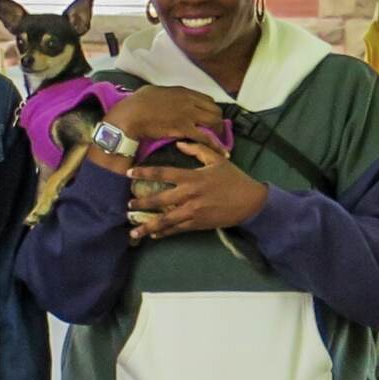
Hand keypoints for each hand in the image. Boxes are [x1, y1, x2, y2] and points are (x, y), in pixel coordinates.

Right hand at [105, 85, 222, 147]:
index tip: (207, 118)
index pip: (207, 100)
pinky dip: (213, 144)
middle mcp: (189, 101)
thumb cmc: (135, 103)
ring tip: (217, 141)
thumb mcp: (152, 91)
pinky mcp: (184, 128)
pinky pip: (205, 136)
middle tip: (215, 131)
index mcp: (182, 92)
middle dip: (217, 121)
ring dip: (217, 132)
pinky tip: (219, 151)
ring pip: (214, 121)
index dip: (210, 110)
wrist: (130, 115)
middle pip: (215, 110)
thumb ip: (164, 94)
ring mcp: (188, 114)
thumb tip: (163, 96)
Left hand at [127, 132, 268, 242]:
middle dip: (141, 203)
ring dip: (148, 225)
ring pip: (165, 220)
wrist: (250, 202)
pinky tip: (153, 234)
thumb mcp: (217, 160)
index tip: (129, 173)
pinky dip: (164, 233)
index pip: (163, 173)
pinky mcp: (198, 224)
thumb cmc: (233, 179)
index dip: (144, 173)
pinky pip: (177, 229)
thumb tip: (179, 144)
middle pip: (159, 199)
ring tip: (133, 230)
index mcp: (192, 177)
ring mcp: (193, 211)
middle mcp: (189, 195)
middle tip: (128, 205)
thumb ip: (198, 150)